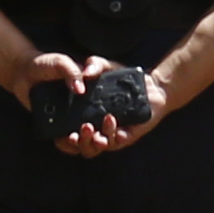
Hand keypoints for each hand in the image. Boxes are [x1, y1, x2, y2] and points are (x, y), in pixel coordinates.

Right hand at [45, 57, 166, 157]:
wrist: (150, 86)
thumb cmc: (121, 79)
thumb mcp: (106, 68)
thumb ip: (94, 65)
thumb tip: (86, 72)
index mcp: (84, 118)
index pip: (68, 138)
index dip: (63, 140)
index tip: (63, 134)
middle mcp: (96, 130)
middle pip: (82, 146)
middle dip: (81, 141)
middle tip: (84, 128)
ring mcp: (111, 134)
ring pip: (99, 147)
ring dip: (97, 141)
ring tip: (99, 130)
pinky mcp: (128, 135)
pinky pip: (119, 143)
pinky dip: (117, 139)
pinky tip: (118, 132)